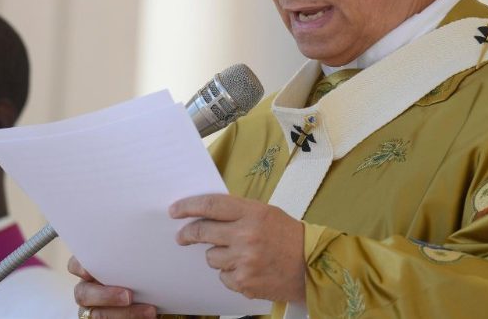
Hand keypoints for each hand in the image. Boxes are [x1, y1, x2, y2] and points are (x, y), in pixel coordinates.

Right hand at [67, 256, 156, 317]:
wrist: (158, 292)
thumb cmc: (144, 268)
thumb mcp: (139, 257)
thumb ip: (135, 249)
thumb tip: (149, 224)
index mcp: (92, 267)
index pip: (76, 264)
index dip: (79, 267)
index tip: (90, 270)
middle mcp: (89, 288)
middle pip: (83, 293)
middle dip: (105, 295)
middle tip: (129, 295)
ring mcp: (95, 307)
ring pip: (97, 314)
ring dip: (123, 313)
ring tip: (149, 310)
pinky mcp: (104, 316)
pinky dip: (131, 318)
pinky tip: (150, 315)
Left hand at [171, 194, 305, 303]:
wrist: (312, 265)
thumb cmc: (289, 237)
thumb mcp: (265, 213)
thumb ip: (237, 212)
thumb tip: (205, 214)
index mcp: (252, 213)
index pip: (210, 205)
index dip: (188, 207)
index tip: (175, 210)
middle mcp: (246, 235)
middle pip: (202, 232)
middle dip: (188, 234)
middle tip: (182, 237)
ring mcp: (244, 261)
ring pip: (211, 257)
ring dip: (218, 256)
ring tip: (239, 255)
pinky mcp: (244, 282)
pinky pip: (223, 276)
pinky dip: (230, 273)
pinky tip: (247, 269)